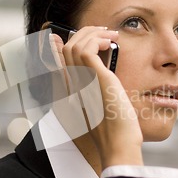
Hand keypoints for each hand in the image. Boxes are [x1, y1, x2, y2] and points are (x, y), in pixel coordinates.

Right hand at [54, 26, 143, 168]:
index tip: (89, 37)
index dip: (69, 44)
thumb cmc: (115, 129)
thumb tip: (107, 73)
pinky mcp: (93, 78)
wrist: (117, 144)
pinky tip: (111, 43)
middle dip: (85, 34)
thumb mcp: (103, 105)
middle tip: (104, 34)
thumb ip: (99, 89)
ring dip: (93, 34)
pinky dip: (97, 40)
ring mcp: (79, 81)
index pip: (60, 60)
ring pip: (73, 45)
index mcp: (70, 92)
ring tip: (111, 35)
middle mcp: (70, 85)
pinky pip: (86, 49)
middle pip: (66, 48)